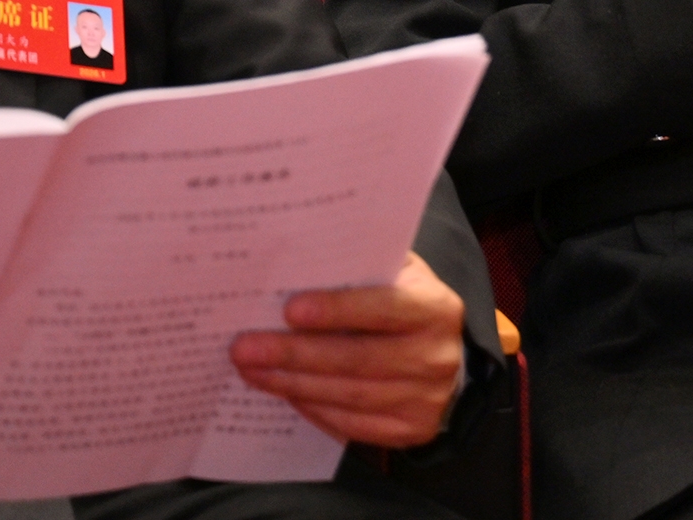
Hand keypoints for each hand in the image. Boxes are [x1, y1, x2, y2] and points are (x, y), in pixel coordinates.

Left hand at [231, 251, 464, 450]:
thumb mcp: (400, 275)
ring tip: (252, 370)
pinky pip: (351, 425)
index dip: (337, 309)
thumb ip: (363, 267)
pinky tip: (284, 391)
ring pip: (349, 395)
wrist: (447, 358)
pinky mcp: (410, 430)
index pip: (384, 308)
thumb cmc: (408, 306)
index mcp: (435, 308)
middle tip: (245, 348)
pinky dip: (313, 409)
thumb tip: (301, 261)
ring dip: (293, 383)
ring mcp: (425, 399)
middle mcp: (436, 356)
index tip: (289, 310)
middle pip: (358, 359)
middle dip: (296, 354)